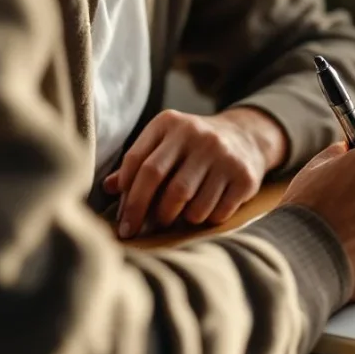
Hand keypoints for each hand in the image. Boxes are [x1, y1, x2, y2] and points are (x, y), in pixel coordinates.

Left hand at [105, 108, 286, 237]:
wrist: (246, 136)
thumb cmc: (192, 147)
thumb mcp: (164, 144)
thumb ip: (138, 163)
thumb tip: (108, 187)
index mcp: (169, 123)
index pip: (138, 163)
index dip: (128, 198)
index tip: (124, 224)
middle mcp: (197, 135)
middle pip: (161, 183)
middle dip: (147, 213)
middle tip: (143, 229)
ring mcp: (224, 155)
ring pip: (191, 204)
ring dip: (181, 219)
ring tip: (180, 215)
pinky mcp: (244, 176)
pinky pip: (217, 213)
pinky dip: (207, 219)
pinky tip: (206, 210)